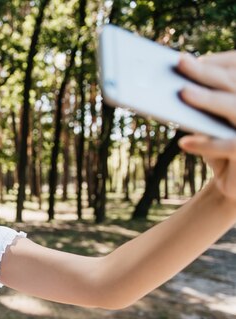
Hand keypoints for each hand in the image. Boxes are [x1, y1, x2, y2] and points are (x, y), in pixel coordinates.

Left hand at [177, 51, 235, 202]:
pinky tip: (183, 142)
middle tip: (181, 61)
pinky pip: (230, 145)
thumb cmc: (217, 146)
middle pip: (232, 83)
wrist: (232, 185)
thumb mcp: (207, 122)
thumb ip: (196, 103)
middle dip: (205, 72)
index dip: (217, 60)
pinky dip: (206, 144)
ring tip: (183, 92)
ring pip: (235, 107)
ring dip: (208, 99)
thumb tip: (167, 85)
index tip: (188, 55)